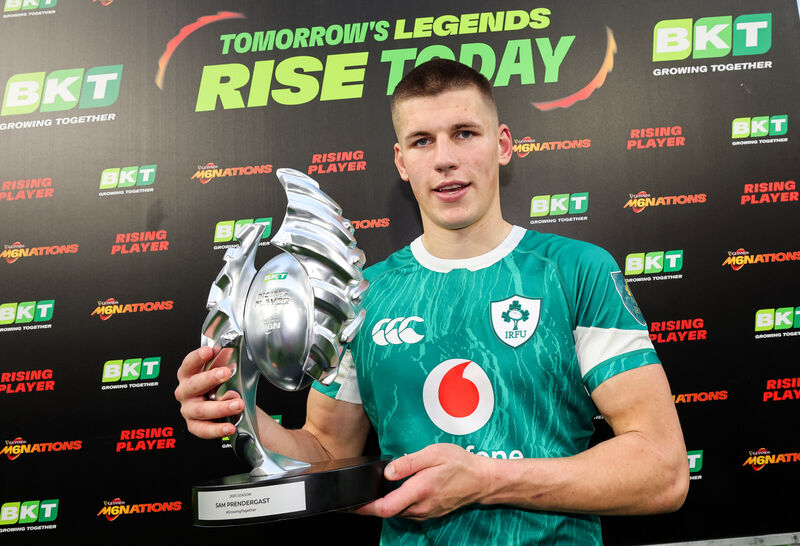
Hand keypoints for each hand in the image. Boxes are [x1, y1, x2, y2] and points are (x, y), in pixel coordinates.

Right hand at [174, 346, 242, 438]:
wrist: (229, 405)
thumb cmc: (222, 385)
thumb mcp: (222, 370)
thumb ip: (224, 360)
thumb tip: (233, 345)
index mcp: (189, 375)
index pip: (188, 364)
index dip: (197, 357)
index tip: (209, 350)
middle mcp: (185, 392)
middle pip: (193, 386)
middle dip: (210, 379)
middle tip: (227, 373)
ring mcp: (188, 410)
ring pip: (201, 409)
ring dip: (220, 407)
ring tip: (238, 404)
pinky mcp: (194, 426)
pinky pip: (203, 430)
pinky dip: (217, 429)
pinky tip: (230, 427)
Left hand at [356, 443, 490, 519]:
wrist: (481, 480)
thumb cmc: (459, 464)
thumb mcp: (433, 454)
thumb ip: (409, 463)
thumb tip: (387, 472)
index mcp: (419, 491)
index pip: (386, 507)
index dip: (365, 508)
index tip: (351, 505)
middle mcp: (421, 506)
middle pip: (388, 511)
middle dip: (372, 505)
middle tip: (358, 493)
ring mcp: (426, 512)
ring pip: (398, 512)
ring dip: (385, 504)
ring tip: (375, 490)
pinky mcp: (429, 513)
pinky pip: (408, 511)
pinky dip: (397, 504)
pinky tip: (396, 492)